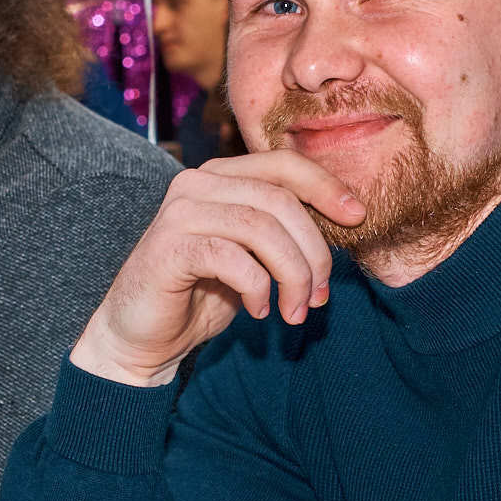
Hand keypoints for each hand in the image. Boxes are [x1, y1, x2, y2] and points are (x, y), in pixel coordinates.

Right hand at [71, 151, 364, 386]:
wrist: (142, 336)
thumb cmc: (202, 295)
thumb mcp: (253, 257)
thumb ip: (283, 232)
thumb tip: (344, 223)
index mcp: (220, 177)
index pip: (283, 164)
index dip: (325, 186)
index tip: (358, 217)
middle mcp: (196, 183)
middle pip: (279, 200)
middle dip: (313, 251)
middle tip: (320, 295)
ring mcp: (179, 212)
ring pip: (261, 228)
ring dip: (291, 274)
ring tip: (295, 310)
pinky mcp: (168, 247)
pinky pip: (232, 258)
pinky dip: (257, 287)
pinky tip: (259, 310)